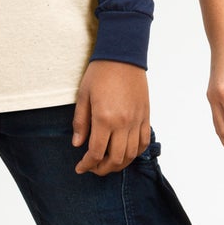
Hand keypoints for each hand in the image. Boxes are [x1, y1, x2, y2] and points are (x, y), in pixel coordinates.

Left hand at [72, 61, 150, 175]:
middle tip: (93, 168)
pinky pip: (144, 141)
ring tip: (108, 163)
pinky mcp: (146, 116)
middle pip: (115, 159)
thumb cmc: (100, 73)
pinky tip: (125, 153)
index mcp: (104, 118)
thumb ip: (80, 122)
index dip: (87, 164)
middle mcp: (123, 123)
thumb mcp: (83, 96)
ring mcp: (137, 120)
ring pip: (131, 154)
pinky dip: (135, 152)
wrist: (123, 55)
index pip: (96, 152)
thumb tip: (77, 144)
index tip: (80, 168)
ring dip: (119, 164)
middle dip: (102, 169)